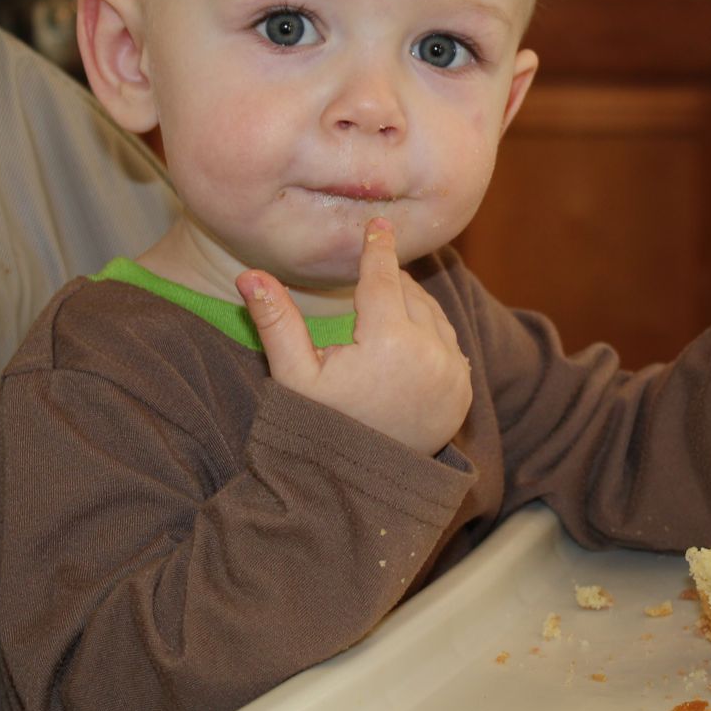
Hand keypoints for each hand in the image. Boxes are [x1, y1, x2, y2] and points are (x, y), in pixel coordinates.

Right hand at [236, 218, 472, 455]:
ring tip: (385, 305)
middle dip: (390, 283)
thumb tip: (248, 274)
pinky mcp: (462, 394)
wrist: (356, 487)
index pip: (383, 278)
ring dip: (412, 307)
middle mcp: (430, 353)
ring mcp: (452, 374)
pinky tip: (408, 339)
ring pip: (434, 318)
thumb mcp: (293, 376)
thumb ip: (276, 321)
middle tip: (370, 275)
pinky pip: (449, 347)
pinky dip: (431, 335)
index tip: (378, 224)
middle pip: (410, 296)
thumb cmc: (318, 428)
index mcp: (389, 341)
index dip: (377, 248)